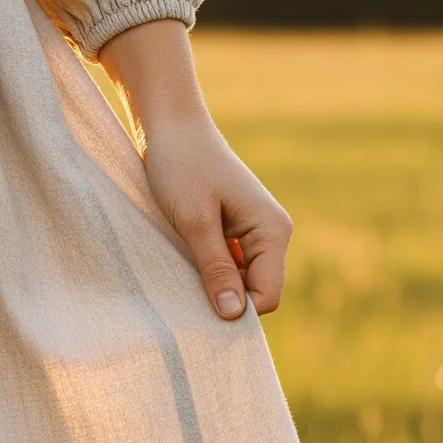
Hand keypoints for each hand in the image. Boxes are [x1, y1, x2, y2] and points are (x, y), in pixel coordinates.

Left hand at [98, 21, 290, 317]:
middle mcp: (272, 234)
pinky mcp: (233, 231)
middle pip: (255, 294)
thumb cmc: (181, 166)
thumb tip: (234, 317)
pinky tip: (181, 258)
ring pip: (239, 283)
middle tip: (182, 287)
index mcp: (273, 231)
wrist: (169, 125)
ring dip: (211, 285)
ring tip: (180, 266)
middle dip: (223, 300)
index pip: (266, 297)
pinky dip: (205, 271)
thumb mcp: (195, 222)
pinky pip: (226, 267)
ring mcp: (253, 233)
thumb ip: (215, 269)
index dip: (235, 310)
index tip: (194, 304)